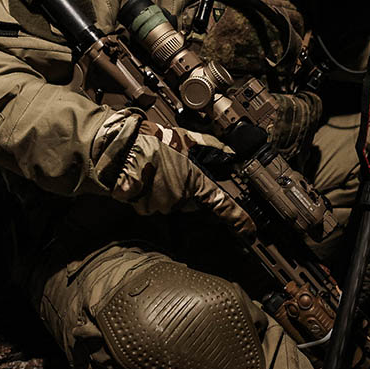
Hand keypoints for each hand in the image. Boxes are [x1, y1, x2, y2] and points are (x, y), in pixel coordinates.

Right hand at [110, 119, 255, 238]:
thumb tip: (228, 149)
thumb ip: (209, 145)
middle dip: (184, 190)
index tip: (249, 230)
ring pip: (169, 203)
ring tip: (154, 171)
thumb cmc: (151, 142)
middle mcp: (180, 197)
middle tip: (171, 170)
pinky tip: (144, 179)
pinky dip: (149, 195)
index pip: (221, 204)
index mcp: (194, 181)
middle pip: (190, 202)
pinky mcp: (144, 209)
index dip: (238, 219)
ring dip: (165, 191)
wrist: (120, 148)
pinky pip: (152, 205)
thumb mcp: (185, 138)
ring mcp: (162, 205)